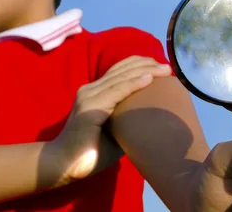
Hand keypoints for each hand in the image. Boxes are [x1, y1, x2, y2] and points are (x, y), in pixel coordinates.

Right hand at [51, 56, 171, 184]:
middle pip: (121, 70)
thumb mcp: (116, 133)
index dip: (138, 66)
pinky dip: (134, 84)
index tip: (160, 66)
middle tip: (168, 65)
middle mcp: (90, 90)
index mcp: (95, 93)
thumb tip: (151, 121)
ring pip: (121, 78)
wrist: (63, 165)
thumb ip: (129, 122)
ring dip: (145, 71)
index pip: (118, 73)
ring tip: (164, 69)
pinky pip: (116, 91)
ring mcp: (89, 97)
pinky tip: (149, 79)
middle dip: (146, 65)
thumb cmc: (89, 153)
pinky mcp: (90, 107)